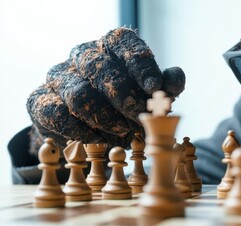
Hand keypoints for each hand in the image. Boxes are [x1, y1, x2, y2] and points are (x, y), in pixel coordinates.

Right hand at [27, 27, 184, 153]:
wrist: (89, 128)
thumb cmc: (126, 106)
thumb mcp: (152, 97)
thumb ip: (166, 87)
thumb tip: (174, 78)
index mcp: (110, 47)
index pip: (123, 43)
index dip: (140, 65)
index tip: (154, 87)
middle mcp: (82, 55)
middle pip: (100, 68)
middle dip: (125, 97)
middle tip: (140, 119)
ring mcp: (59, 77)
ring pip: (79, 94)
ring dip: (105, 118)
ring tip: (123, 133)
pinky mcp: (40, 101)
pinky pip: (57, 115)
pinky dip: (81, 131)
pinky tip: (99, 140)